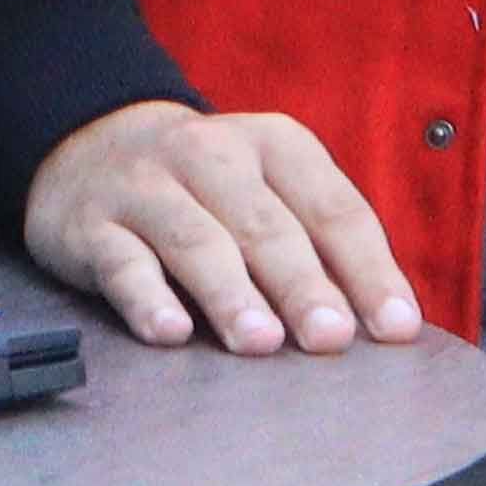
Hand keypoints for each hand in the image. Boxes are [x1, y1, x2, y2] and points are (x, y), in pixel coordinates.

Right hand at [20, 101, 420, 359]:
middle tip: (330, 338)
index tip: (395, 329)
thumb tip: (384, 328)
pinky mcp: (91, 224)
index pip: (332, 208)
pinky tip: (170, 332)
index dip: (368, 269)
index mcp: (274, 145)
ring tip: (260, 342)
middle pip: (266, 225)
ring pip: (195, 240)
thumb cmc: (208, 190)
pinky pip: (121, 262)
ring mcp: (146, 187)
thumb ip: (319, 247)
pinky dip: (146, 297)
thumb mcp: (268, 190)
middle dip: (302, 284)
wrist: (91, 143)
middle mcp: (211, 155)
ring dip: (230, 293)